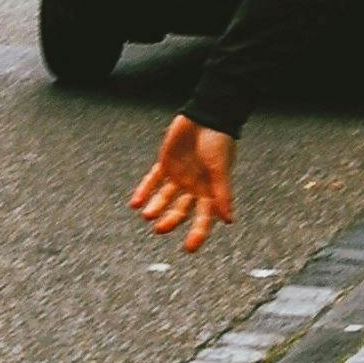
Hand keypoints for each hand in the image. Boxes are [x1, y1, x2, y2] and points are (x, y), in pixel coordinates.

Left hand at [130, 118, 235, 253]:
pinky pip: (153, 180)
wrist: (207, 114)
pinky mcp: (166, 164)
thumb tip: (228, 221)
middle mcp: (194, 187)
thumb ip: (222, 194)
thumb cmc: (218, 141)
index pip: (204, 218)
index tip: (189, 248)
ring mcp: (179, 176)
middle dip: (170, 220)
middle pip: (181, 210)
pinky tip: (135, 203)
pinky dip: (144, 191)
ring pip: (165, 198)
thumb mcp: (220, 169)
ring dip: (155, 207)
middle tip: (159, 229)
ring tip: (146, 214)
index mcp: (210, 190)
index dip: (198, 233)